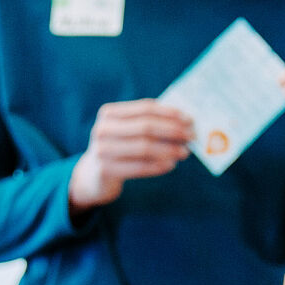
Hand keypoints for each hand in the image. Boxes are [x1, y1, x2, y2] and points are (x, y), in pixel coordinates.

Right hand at [68, 99, 193, 211]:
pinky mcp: (105, 170)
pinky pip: (139, 167)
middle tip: (191, 137)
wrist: (92, 176)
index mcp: (109, 113)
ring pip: (144, 148)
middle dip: (173, 131)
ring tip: (184, 153)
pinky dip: (158, 166)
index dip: (169, 113)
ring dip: (169, 150)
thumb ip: (147, 122)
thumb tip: (184, 122)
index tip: (189, 120)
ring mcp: (102, 150)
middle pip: (146, 127)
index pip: (145, 108)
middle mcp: (103, 129)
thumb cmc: (118, 149)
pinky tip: (171, 165)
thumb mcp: (127, 131)